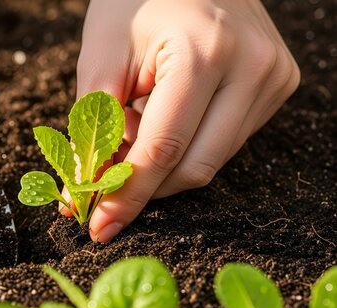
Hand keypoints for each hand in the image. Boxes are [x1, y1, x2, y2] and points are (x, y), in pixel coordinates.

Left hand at [65, 0, 299, 241]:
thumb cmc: (135, 0)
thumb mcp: (101, 53)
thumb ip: (93, 124)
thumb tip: (87, 188)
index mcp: (203, 53)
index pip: (162, 149)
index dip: (127, 195)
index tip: (99, 226)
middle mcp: (251, 67)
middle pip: (195, 166)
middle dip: (146, 189)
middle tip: (106, 196)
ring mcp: (273, 76)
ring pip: (213, 159)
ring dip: (165, 164)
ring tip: (135, 129)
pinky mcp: (279, 83)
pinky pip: (227, 140)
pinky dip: (189, 145)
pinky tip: (166, 116)